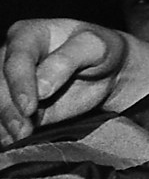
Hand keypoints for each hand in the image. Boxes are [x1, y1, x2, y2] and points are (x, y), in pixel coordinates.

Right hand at [2, 18, 131, 142]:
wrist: (108, 70)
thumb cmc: (101, 50)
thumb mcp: (95, 46)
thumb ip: (66, 61)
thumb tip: (40, 88)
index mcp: (27, 34)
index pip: (16, 60)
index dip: (20, 84)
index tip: (29, 108)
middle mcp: (11, 57)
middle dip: (8, 110)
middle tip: (23, 132)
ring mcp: (9, 82)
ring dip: (5, 123)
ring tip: (18, 140)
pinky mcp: (14, 104)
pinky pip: (3, 119)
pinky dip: (6, 131)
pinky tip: (12, 143)